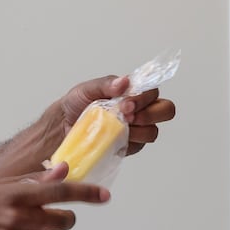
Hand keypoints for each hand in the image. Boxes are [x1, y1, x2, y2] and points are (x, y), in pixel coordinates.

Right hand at [0, 165, 109, 229]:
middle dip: (63, 219)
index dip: (86, 194)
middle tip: (54, 217)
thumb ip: (34, 181)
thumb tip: (63, 171)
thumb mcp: (2, 187)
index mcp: (17, 194)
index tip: (104, 196)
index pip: (61, 192)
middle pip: (62, 221)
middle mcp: (17, 217)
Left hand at [56, 76, 176, 156]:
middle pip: (166, 110)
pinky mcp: (130, 146)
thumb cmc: (77, 104)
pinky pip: (138, 147)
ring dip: (137, 130)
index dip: (144, 98)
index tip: (126, 103)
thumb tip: (124, 82)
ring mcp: (137, 129)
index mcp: (133, 92)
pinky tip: (113, 139)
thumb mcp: (87, 89)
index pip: (153, 92)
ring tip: (118, 128)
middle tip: (128, 117)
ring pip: (153, 131)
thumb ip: (106, 84)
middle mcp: (140, 110)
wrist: (63, 125)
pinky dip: (127, 142)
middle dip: (150, 114)